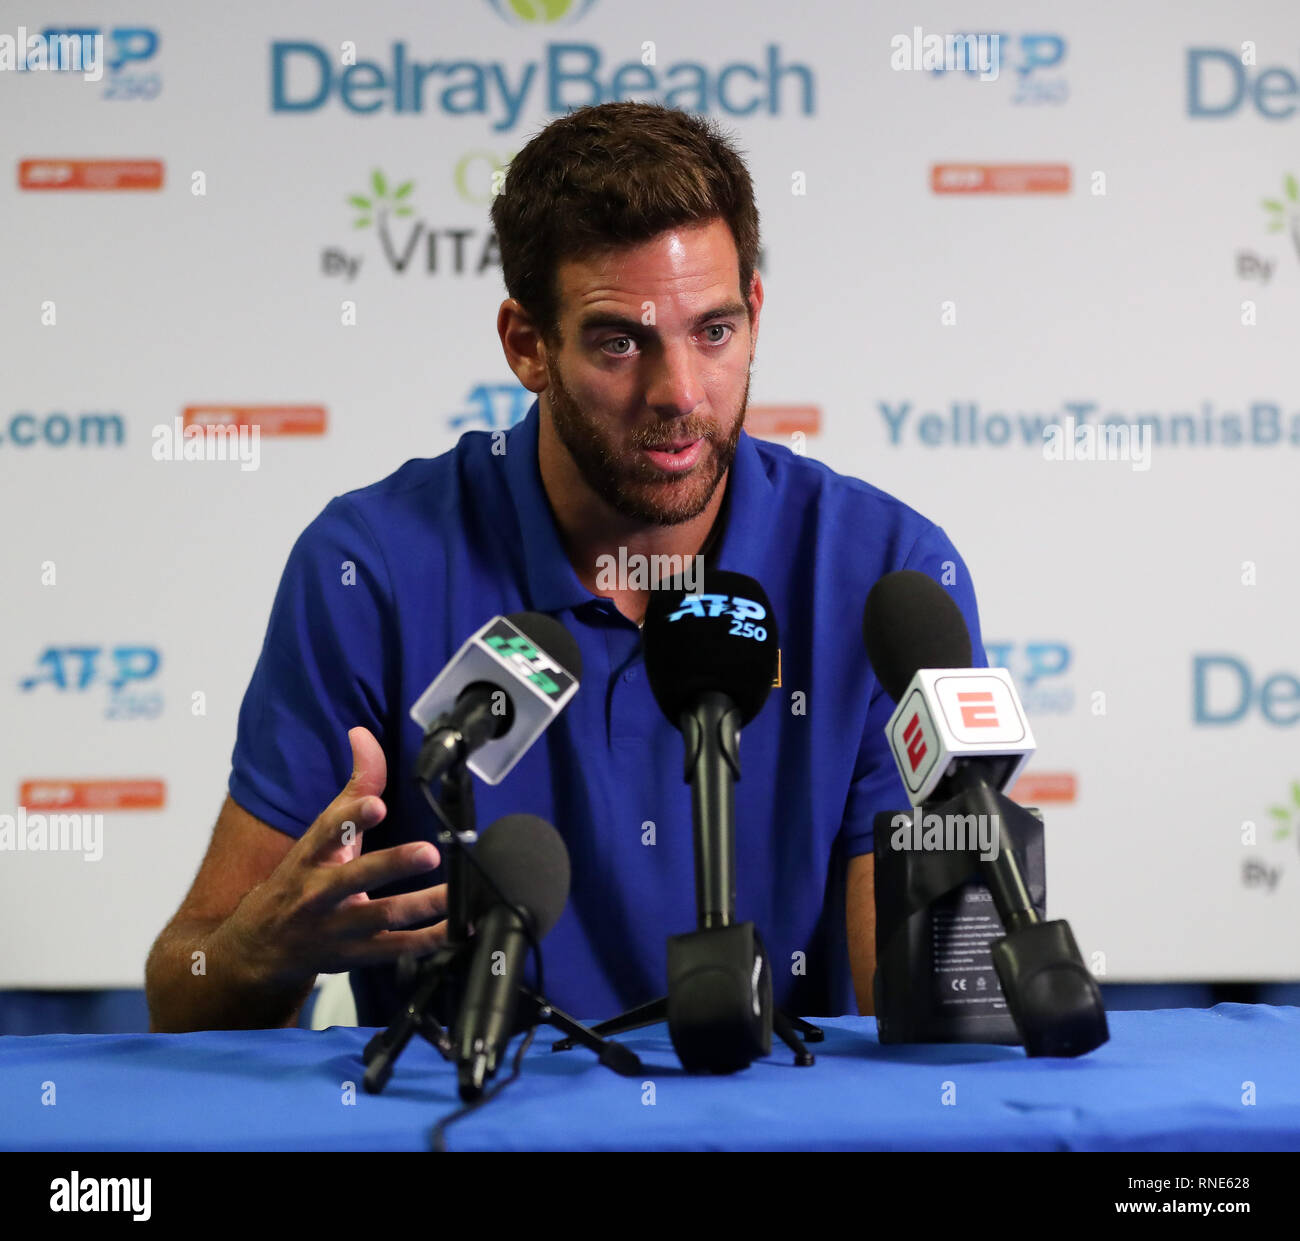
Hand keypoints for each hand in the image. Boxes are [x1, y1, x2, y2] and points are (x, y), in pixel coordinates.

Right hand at [225, 726, 446, 986]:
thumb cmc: (301, 879)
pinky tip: (457, 928)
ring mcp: (337, 928)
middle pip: (356, 877)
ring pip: (381, 916)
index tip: (376, 804)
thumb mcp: (322, 834)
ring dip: (421, 905)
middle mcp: (320, 892)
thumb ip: (354, 787)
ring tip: (454, 893)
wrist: (259, 947)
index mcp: (311, 856)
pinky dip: (428, 940)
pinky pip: (396, 950)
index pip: (328, 832)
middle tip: (429, 853)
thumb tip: (363, 734)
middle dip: (392, 864)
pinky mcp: (356, 955)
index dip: (352, 818)